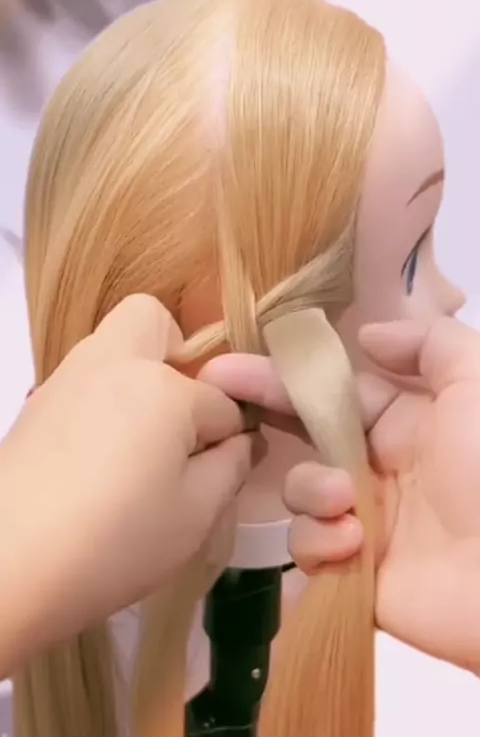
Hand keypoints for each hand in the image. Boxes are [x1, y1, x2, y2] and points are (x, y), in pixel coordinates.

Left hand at [0, 295, 250, 669]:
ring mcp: (66, 380)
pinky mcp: (35, 406)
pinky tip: (100, 460)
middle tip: (181, 416)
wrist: (5, 569)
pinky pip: (83, 381)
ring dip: (137, 377)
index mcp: (161, 386)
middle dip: (176, 354)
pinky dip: (102, 401)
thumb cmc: (115, 542)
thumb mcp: (195, 515)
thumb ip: (231, 467)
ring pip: (112, 348)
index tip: (229, 467)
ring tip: (141, 446)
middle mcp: (111, 365)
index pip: (221, 401)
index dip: (233, 435)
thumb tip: (241, 441)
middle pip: (151, 319)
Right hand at [204, 317, 479, 672]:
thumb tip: (365, 338)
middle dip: (264, 413)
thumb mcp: (478, 383)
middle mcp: (377, 468)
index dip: (284, 376)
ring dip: (311, 488)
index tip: (228, 366)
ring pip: (301, 492)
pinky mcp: (355, 574)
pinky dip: (321, 542)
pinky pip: (310, 550)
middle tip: (223, 400)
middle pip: (304, 436)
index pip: (331, 393)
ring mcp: (364, 523)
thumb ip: (430, 343)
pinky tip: (354, 543)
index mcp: (404, 423)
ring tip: (346, 499)